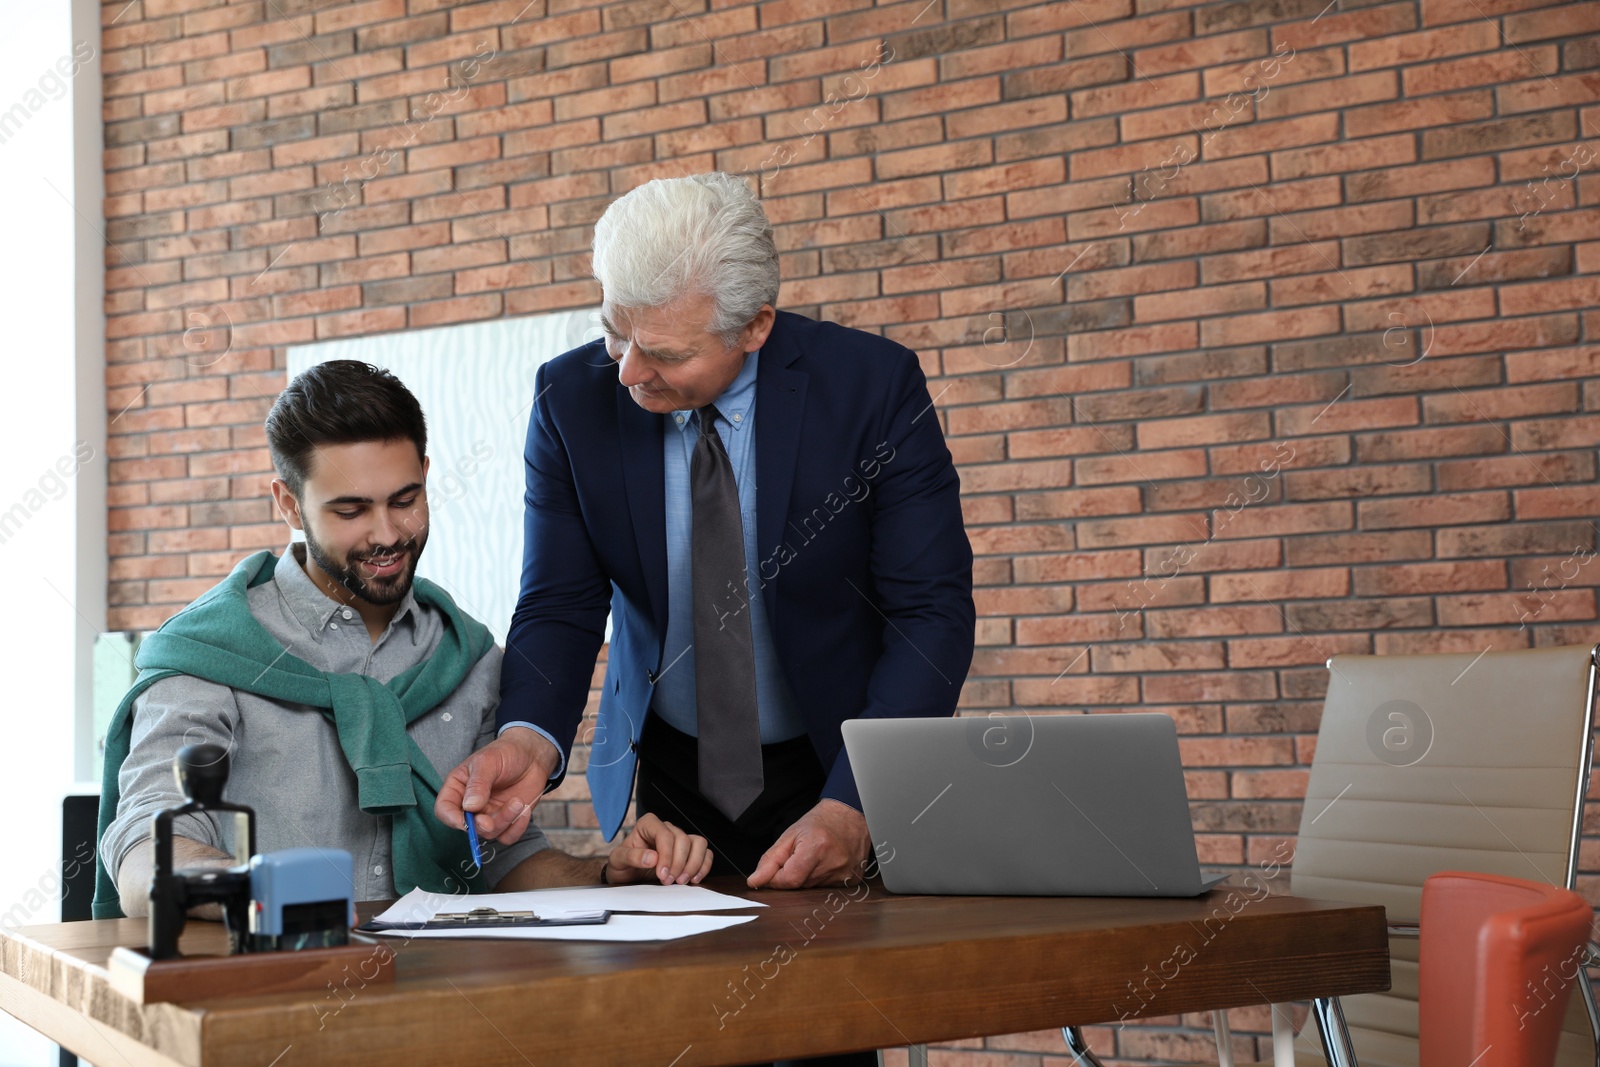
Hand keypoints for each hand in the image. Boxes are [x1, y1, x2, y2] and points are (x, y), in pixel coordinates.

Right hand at [434, 727, 560, 845]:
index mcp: (458, 788)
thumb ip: (478, 783)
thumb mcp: (488, 761)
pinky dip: (517, 828)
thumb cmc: (505, 753)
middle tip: (490, 821)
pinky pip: (507, 836)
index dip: (451, 819)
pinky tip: (525, 810)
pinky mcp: (507, 821)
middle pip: (468, 827)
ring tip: (518, 802)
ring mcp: (489, 814)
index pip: (444, 809)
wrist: (532, 755)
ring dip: (504, 821)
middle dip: (480, 826)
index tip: (465, 822)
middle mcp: (470, 805)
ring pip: (489, 833)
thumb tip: (469, 807)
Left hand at [603, 813, 712, 885]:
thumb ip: (631, 857)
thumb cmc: (622, 865)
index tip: (662, 874)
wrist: (626, 876)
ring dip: (693, 864)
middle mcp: (666, 828)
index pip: (665, 834)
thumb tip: (652, 858)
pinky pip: (705, 853)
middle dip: (678, 864)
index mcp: (648, 824)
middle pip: (683, 839)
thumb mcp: (617, 861)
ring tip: (681, 881)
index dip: (667, 855)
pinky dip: (703, 867)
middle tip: (668, 881)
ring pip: (699, 843)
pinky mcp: (689, 852)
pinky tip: (693, 879)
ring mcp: (680, 839)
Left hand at [747, 799, 870, 888]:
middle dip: (793, 875)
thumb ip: (770, 860)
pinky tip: (827, 863)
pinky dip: (822, 879)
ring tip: (816, 858)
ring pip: (813, 888)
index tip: (774, 871)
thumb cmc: (820, 822)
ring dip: (808, 877)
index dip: (777, 878)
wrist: (850, 814)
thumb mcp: (790, 835)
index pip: (789, 880)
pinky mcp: (853, 880)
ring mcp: (846, 874)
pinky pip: (827, 888)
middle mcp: (834, 863)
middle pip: (800, 885)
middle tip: (799, 857)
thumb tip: (755, 881)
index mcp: (816, 848)